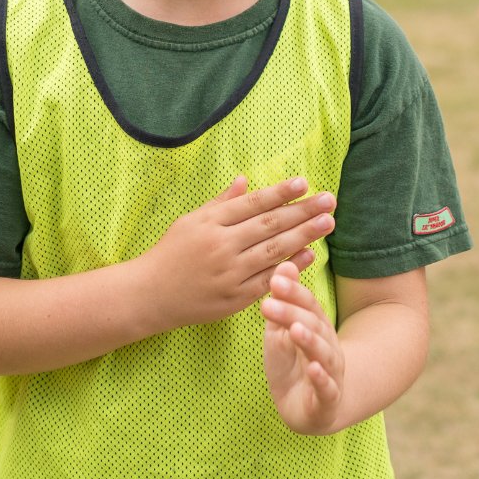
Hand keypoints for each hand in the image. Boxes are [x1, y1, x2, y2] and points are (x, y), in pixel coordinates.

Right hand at [138, 177, 334, 331]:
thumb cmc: (170, 253)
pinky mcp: (234, 298)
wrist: (149, 295)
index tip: (304, 182)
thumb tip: (245, 180)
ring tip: (328, 222)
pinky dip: (291, 267)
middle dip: (303, 211)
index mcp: (210, 223)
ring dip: (304, 236)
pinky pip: (269, 280)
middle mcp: (221, 246)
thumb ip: (221, 203)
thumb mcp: (190, 221)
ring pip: (274, 251)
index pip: (252, 204)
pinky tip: (310, 254)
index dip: (280, 193)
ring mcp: (229, 274)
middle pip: (269, 225)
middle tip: (329, 200)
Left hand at [261, 262, 345, 434]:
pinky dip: (321, 378)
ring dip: (309, 340)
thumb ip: (282, 304)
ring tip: (294, 330)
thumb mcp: (281, 333)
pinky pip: (327, 388)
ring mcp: (330, 372)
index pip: (306, 305)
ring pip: (323, 353)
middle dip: (292, 313)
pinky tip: (313, 368)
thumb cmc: (292, 365)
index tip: (275, 281)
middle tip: (271, 301)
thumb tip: (282, 266)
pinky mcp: (327, 399)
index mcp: (316, 327)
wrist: (308, 409)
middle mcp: (327, 345)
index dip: (292, 293)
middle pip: (313, 325)